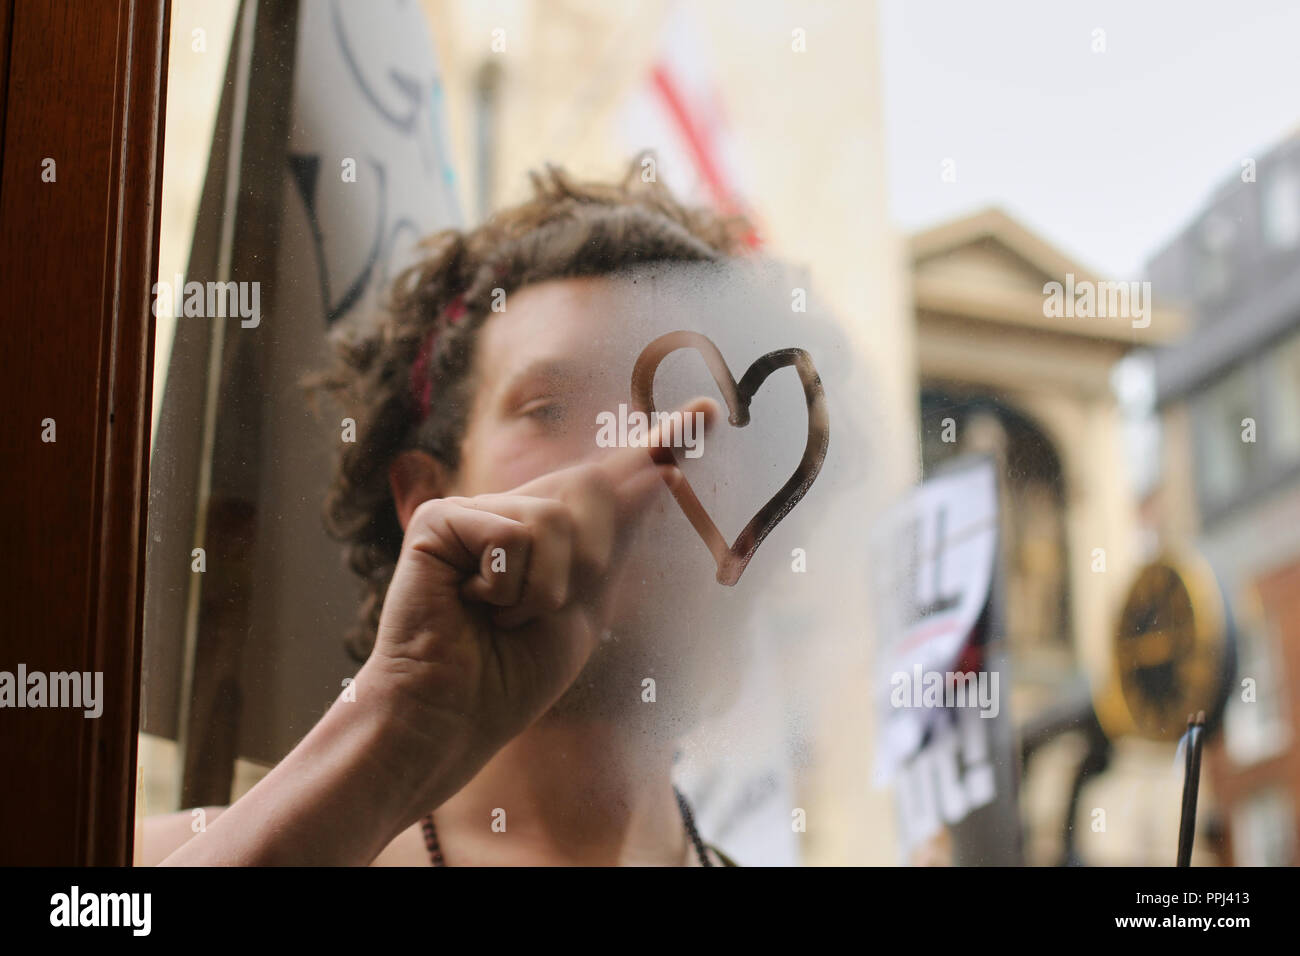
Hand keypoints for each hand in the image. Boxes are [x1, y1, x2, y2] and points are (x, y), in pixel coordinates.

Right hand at [362, 397, 717, 802]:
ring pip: (555, 522)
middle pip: (594, 491)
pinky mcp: (442, 520)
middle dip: (588, 562)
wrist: (456, 715)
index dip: (663, 444)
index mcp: (551, 532)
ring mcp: (475, 512)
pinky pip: (514, 537)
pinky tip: (472, 605)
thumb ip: (615, 536)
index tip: (710, 412)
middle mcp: (515, 511)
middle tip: (541, 614)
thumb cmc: (514, 674)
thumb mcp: (585, 601)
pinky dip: (508, 589)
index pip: (614, 478)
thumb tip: (660, 468)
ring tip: (503, 617)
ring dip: (544, 591)